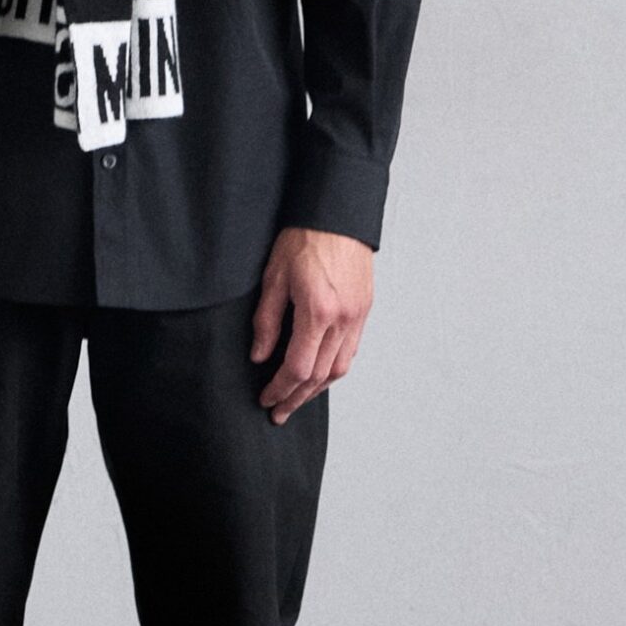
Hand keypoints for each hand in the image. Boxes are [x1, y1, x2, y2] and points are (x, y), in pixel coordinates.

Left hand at [250, 228, 372, 422]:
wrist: (337, 213)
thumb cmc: (304, 237)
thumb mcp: (273, 276)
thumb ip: (266, 321)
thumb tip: (260, 356)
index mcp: (318, 311)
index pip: (298, 368)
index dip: (280, 389)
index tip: (266, 399)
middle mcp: (343, 319)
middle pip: (320, 376)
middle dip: (296, 398)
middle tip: (278, 412)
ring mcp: (357, 316)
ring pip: (339, 368)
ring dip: (317, 389)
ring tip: (296, 398)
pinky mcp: (364, 309)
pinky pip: (350, 351)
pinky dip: (333, 369)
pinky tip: (319, 374)